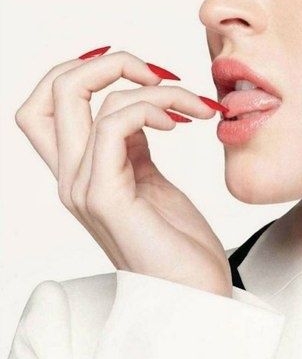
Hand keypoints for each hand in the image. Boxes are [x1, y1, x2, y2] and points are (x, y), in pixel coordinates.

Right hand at [15, 48, 232, 296]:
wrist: (196, 294)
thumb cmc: (179, 243)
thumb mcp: (151, 180)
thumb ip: (134, 146)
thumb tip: (138, 108)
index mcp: (82, 172)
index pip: (48, 106)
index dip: (81, 73)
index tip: (138, 74)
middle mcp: (72, 179)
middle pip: (49, 93)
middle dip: (105, 63)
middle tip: (156, 73)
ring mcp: (83, 189)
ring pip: (80, 98)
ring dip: (149, 86)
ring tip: (192, 106)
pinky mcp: (106, 199)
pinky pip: (112, 126)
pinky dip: (149, 107)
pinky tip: (180, 122)